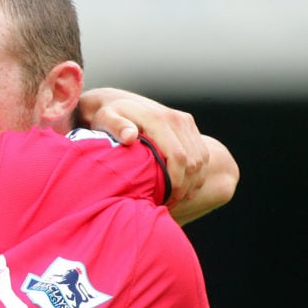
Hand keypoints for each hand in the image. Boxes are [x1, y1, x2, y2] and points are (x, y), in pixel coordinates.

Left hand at [77, 88, 208, 204]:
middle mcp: (176, 118)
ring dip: (194, 182)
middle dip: (185, 187)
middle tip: (170, 204)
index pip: (178, 157)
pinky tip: (186, 188)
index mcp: (158, 119)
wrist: (116, 103)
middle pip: (193, 161)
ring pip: (201, 159)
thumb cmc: (107, 118)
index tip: (165, 200)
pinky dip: (198, 173)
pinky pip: (202, 153)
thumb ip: (116, 127)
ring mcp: (184, 121)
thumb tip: (130, 136)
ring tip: (177, 199)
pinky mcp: (188, 125)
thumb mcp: (105, 120)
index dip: (175, 183)